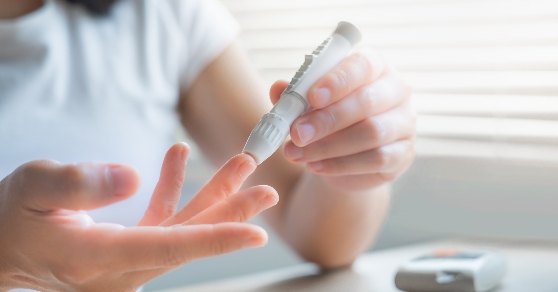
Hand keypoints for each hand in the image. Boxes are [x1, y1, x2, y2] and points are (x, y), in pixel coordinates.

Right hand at [0, 143, 277, 291]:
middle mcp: (118, 268)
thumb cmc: (6, 219)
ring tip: (240, 166)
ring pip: (180, 230)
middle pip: (188, 240)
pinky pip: (158, 224)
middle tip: (266, 191)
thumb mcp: (32, 189)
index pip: (169, 247)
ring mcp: (123, 263)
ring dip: (211, 197)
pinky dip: (172, 192)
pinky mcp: (123, 251)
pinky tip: (177, 159)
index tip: (256, 231)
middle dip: (231, 212)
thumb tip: (132, 176)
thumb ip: (79, 183)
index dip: (216, 238)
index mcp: (97, 258)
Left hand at [272, 49, 414, 191]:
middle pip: (367, 101)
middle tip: (296, 133)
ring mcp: (405, 123)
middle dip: (327, 119)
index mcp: (375, 66)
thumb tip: (279, 88)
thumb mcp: (307, 104)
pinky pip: (376, 160)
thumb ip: (295, 94)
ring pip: (371, 133)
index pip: (363, 65)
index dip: (338, 81)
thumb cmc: (328, 118)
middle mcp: (397, 90)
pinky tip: (315, 166)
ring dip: (328, 146)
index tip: (312, 97)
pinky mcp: (404, 154)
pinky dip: (340, 165)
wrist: (344, 158)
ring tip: (297, 153)